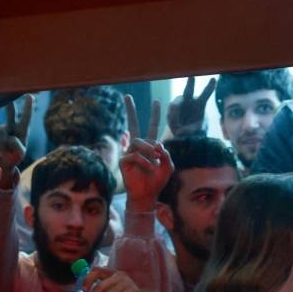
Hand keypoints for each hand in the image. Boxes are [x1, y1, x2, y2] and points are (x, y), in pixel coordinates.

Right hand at [0, 94, 32, 188]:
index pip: (26, 118)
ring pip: (0, 133)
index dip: (27, 107)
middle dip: (10, 105)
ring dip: (0, 147)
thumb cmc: (13, 157)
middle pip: (10, 113)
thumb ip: (18, 146)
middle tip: (9, 98)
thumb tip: (8, 137)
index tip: (29, 96)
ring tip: (0, 155)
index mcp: (22, 131)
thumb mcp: (20, 154)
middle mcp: (11, 126)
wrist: (0, 163)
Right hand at [122, 95, 171, 210]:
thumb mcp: (168, 167)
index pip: (152, 127)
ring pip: (138, 142)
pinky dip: (144, 163)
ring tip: (155, 162)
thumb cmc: (157, 182)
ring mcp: (130, 153)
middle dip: (130, 110)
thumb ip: (166, 154)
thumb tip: (157, 144)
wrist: (147, 195)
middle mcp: (139, 147)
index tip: (157, 102)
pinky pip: (134, 155)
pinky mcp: (124, 161)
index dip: (155, 115)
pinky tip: (148, 170)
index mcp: (150, 146)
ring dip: (149, 151)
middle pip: (133, 124)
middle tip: (127, 96)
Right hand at [166, 76, 215, 135]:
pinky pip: (169, 114)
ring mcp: (178, 103)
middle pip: (189, 90)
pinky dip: (173, 122)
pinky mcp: (170, 110)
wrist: (184, 132)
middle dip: (190, 83)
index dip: (209, 87)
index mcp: (200, 103)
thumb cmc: (196, 129)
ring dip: (176, 116)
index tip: (213, 79)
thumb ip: (192, 130)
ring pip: (175, 106)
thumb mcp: (198, 131)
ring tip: (179, 126)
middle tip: (192, 77)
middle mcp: (188, 99)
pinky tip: (176, 127)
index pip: (206, 93)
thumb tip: (180, 131)